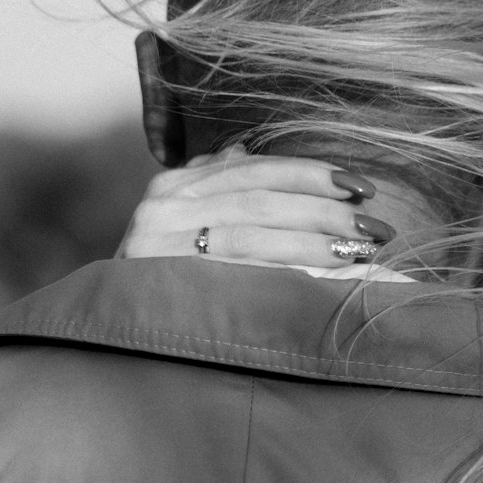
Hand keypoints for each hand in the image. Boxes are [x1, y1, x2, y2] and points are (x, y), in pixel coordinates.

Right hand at [117, 148, 395, 268]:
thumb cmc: (162, 276)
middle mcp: (163, 208)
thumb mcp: (181, 219)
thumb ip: (213, 181)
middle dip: (324, 210)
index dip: (311, 174)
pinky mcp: (165, 287)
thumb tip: (244, 148)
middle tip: (375, 225)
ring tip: (361, 251)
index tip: (360, 186)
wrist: (107, 334)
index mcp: (175, 186)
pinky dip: (285, 275)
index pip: (255, 169)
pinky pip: (238, 277)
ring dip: (315, 242)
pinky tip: (324, 280)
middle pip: (260, 199)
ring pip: (253, 235)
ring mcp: (159, 247)